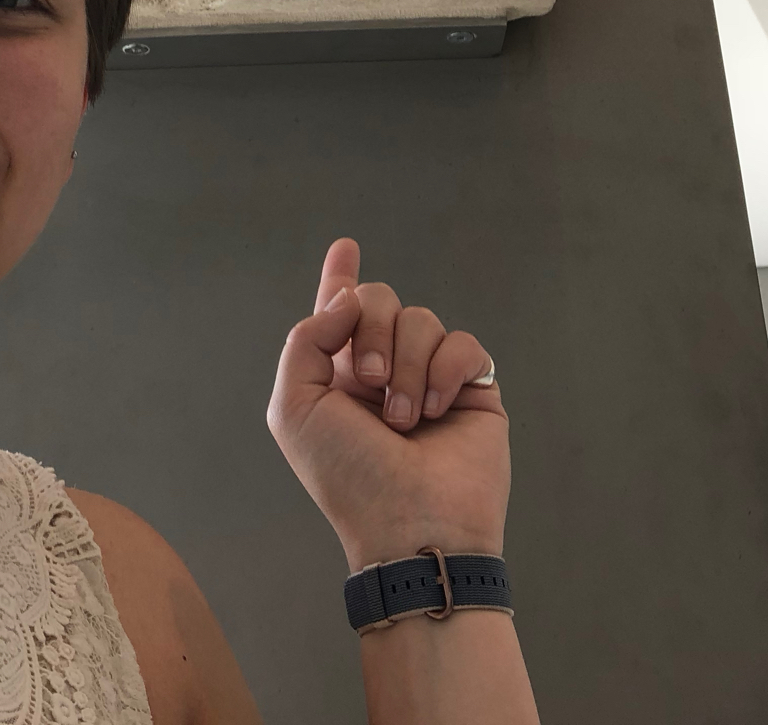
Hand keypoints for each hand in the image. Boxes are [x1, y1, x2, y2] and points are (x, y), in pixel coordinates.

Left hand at [268, 239, 508, 571]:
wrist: (411, 521)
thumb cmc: (349, 475)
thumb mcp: (295, 408)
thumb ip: (306, 339)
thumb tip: (346, 299)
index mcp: (336, 375)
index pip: (338, 313)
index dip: (339, 278)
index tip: (344, 246)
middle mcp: (382, 370)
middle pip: (378, 299)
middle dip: (370, 330)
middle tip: (368, 383)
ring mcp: (428, 378)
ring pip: (420, 319)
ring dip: (406, 367)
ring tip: (404, 420)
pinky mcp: (472, 389)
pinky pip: (463, 344)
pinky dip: (446, 372)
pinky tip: (438, 410)